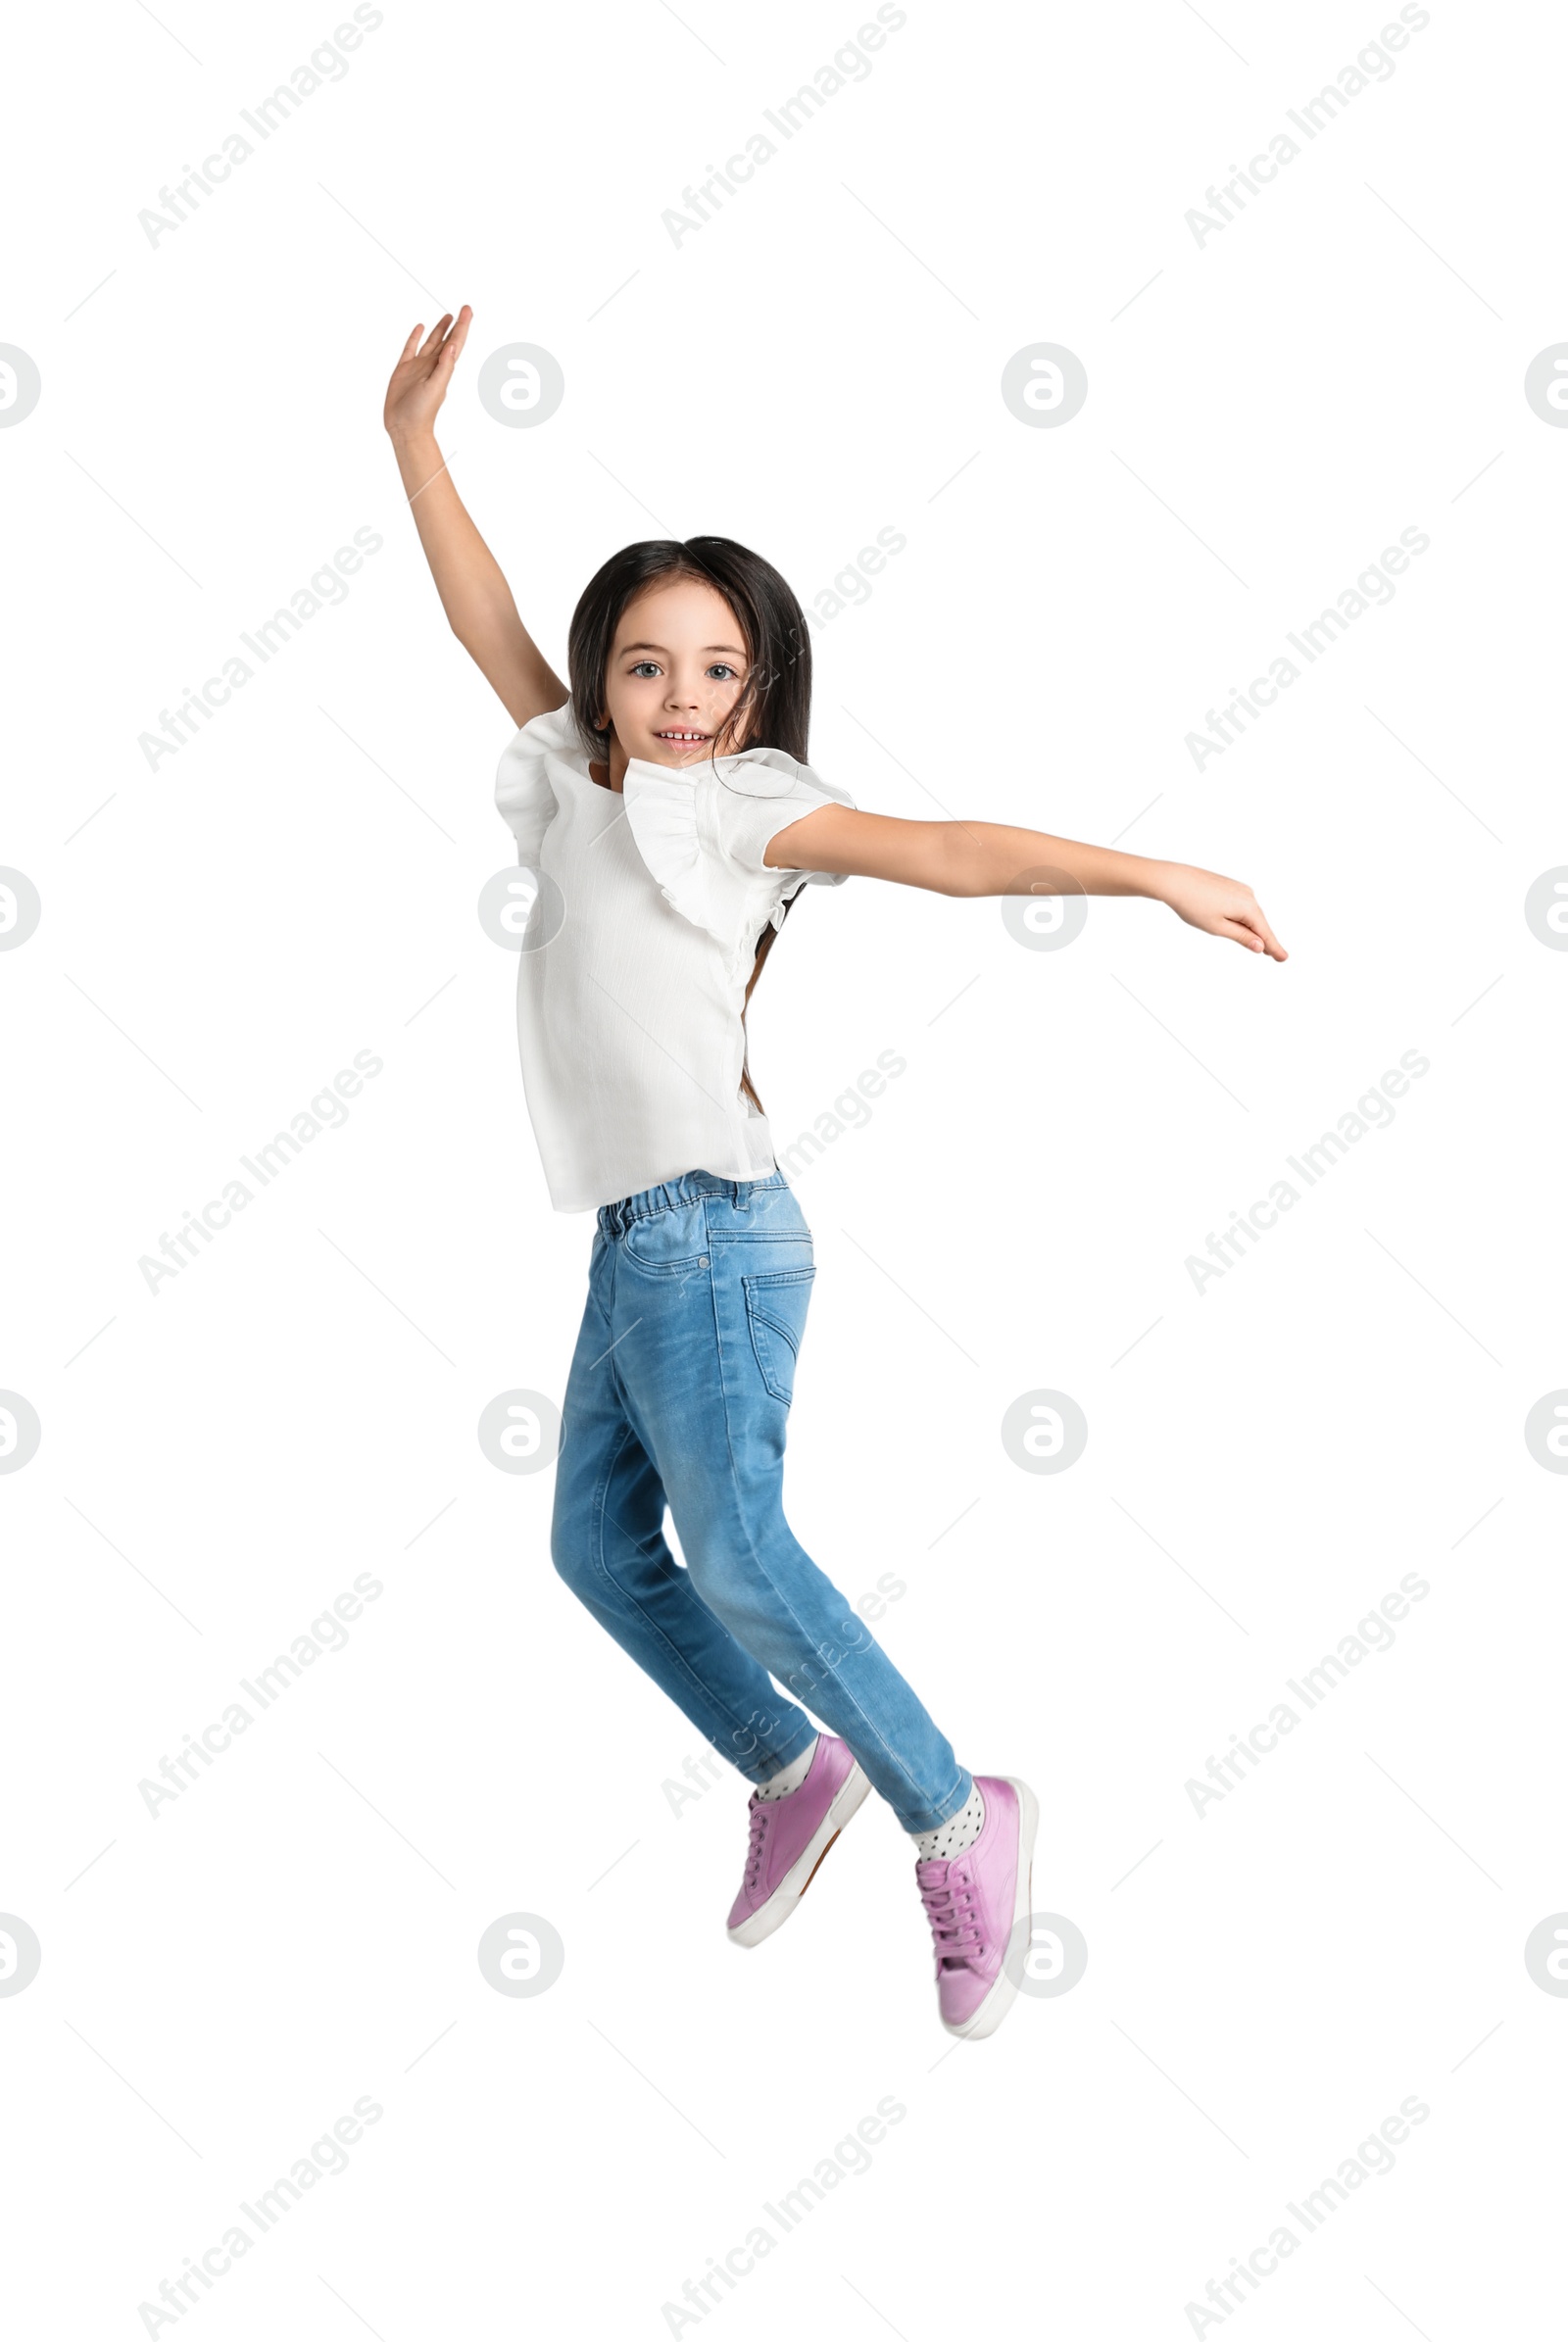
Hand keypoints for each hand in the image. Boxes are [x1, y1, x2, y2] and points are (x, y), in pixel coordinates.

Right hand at [383, 307, 471, 442]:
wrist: (405, 427)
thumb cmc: (422, 412)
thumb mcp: (436, 387)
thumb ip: (445, 366)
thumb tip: (453, 345)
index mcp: (443, 368)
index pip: (456, 342)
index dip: (462, 326)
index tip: (467, 310)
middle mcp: (432, 364)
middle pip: (446, 339)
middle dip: (455, 324)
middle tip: (464, 309)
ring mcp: (418, 366)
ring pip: (431, 341)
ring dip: (439, 329)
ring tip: (447, 316)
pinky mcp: (403, 369)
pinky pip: (410, 348)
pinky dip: (415, 337)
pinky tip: (419, 327)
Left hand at [1157, 863, 1286, 958]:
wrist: (1175, 880)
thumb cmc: (1193, 905)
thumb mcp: (1218, 927)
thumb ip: (1242, 937)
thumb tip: (1260, 946)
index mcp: (1248, 907)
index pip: (1265, 933)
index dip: (1274, 947)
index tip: (1284, 959)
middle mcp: (1248, 895)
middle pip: (1259, 923)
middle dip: (1265, 940)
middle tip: (1276, 956)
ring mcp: (1240, 889)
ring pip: (1250, 914)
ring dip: (1253, 929)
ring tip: (1260, 946)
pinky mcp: (1231, 886)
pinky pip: (1242, 906)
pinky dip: (1244, 918)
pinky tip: (1243, 926)